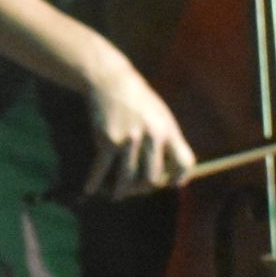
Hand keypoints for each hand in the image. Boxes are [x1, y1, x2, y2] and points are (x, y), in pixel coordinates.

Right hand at [79, 41, 195, 196]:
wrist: (110, 80)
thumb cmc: (137, 100)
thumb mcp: (160, 116)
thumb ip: (166, 140)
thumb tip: (169, 169)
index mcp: (168, 131)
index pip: (185, 163)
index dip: (180, 178)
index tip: (170, 184)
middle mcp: (151, 137)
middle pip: (152, 177)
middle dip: (144, 189)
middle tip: (136, 190)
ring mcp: (128, 139)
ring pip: (127, 177)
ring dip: (121, 191)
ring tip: (116, 196)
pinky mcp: (107, 139)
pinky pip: (102, 167)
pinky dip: (94, 180)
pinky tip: (90, 188)